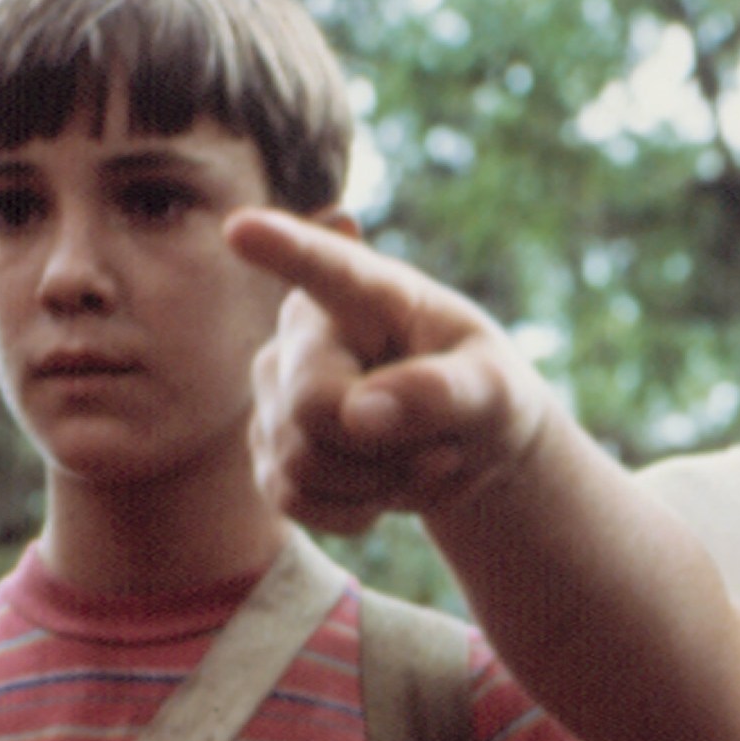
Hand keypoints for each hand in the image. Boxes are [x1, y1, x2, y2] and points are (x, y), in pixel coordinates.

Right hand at [233, 210, 555, 534]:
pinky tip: (383, 487)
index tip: (242, 228)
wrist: (469, 448)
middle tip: (443, 444)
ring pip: (300, 461)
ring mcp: (274, 389)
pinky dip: (353, 511)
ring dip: (377, 482)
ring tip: (415, 457)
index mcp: (369, 294)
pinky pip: (293, 500)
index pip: (325, 267)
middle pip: (311, 406)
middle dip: (384, 447)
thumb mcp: (497, 391)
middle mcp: (304, 332)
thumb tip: (359, 413)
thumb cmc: (486, 396)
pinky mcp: (267, 447)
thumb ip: (442, 391)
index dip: (282, 247)